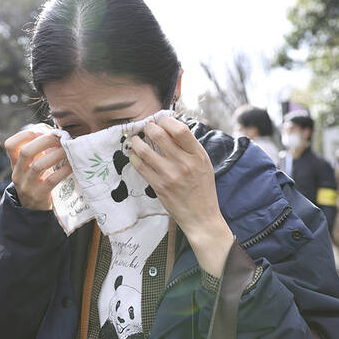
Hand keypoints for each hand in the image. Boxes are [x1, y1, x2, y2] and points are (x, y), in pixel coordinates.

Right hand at [5, 125, 71, 210]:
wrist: (33, 209)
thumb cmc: (36, 180)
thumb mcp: (31, 165)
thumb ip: (38, 149)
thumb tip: (53, 132)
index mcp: (15, 163)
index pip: (10, 145)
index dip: (25, 134)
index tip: (42, 131)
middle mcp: (18, 174)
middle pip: (25, 152)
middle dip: (44, 141)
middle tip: (60, 138)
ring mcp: (27, 186)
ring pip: (38, 166)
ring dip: (56, 155)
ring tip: (68, 150)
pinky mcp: (39, 196)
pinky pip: (51, 180)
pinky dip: (63, 171)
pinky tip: (71, 165)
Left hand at [128, 117, 233, 276]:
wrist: (201, 217)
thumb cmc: (202, 188)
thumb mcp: (203, 164)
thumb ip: (189, 147)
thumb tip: (171, 127)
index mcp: (198, 155)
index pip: (180, 129)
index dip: (166, 120)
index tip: (161, 121)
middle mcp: (184, 163)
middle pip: (158, 134)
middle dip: (148, 127)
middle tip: (146, 128)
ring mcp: (169, 175)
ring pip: (144, 149)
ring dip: (136, 141)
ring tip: (136, 139)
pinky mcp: (158, 186)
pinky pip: (139, 166)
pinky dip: (134, 157)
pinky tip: (134, 155)